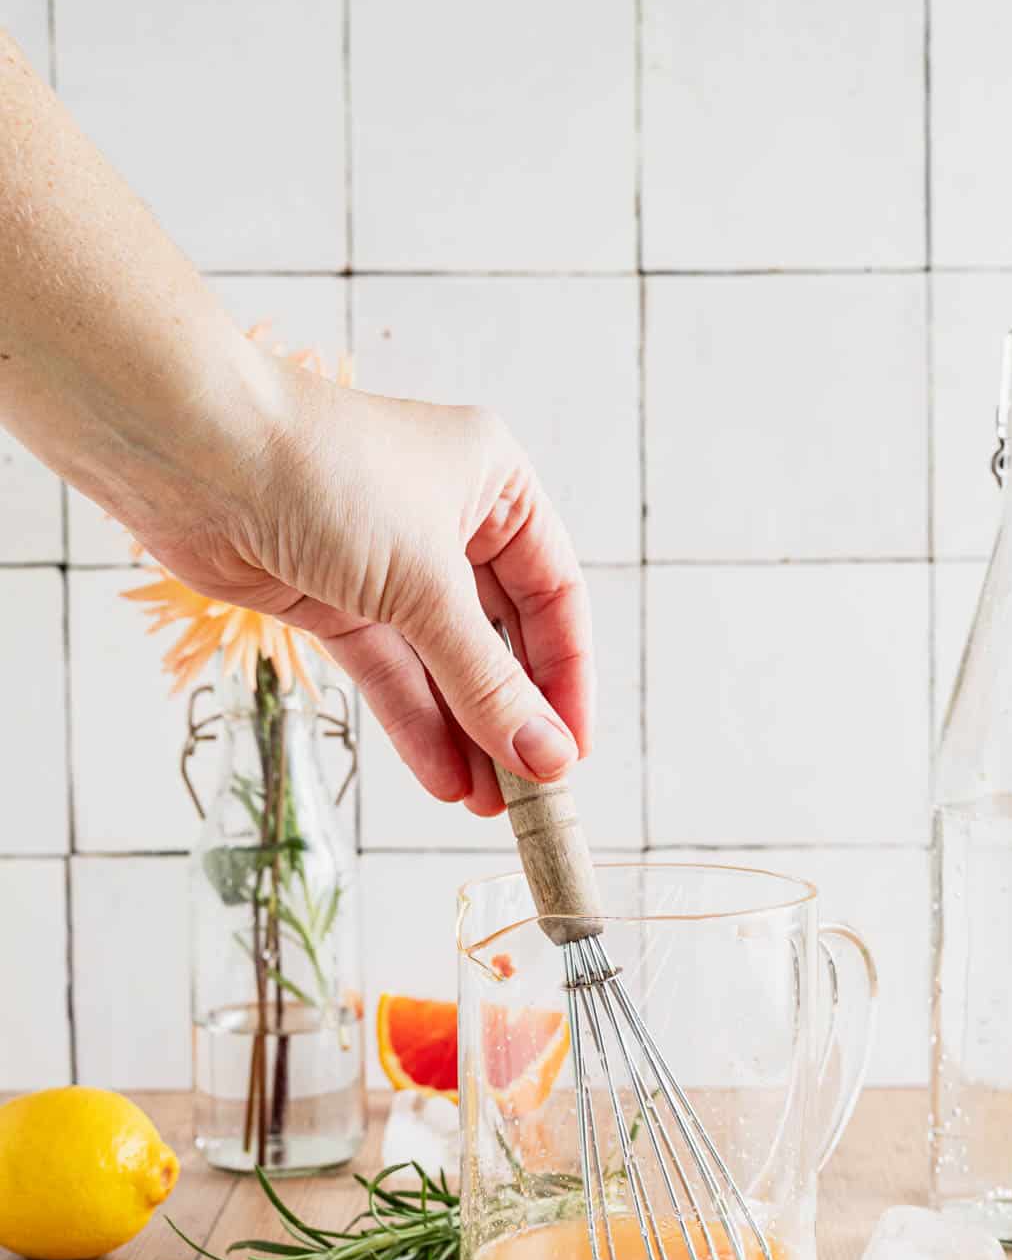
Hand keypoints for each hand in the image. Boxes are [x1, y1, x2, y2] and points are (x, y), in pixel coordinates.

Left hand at [148, 360, 592, 816]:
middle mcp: (447, 520)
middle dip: (512, 717)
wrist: (192, 453)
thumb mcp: (427, 585)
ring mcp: (387, 564)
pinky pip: (389, 673)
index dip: (567, 677)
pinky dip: (415, 723)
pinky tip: (443, 780)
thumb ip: (488, 682)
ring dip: (466, 734)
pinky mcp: (332, 600)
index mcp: (494, 485)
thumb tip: (546, 759)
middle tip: (530, 794)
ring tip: (488, 806)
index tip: (572, 750)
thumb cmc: (323, 475)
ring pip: (442, 664)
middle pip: (500, 637)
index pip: (555, 595)